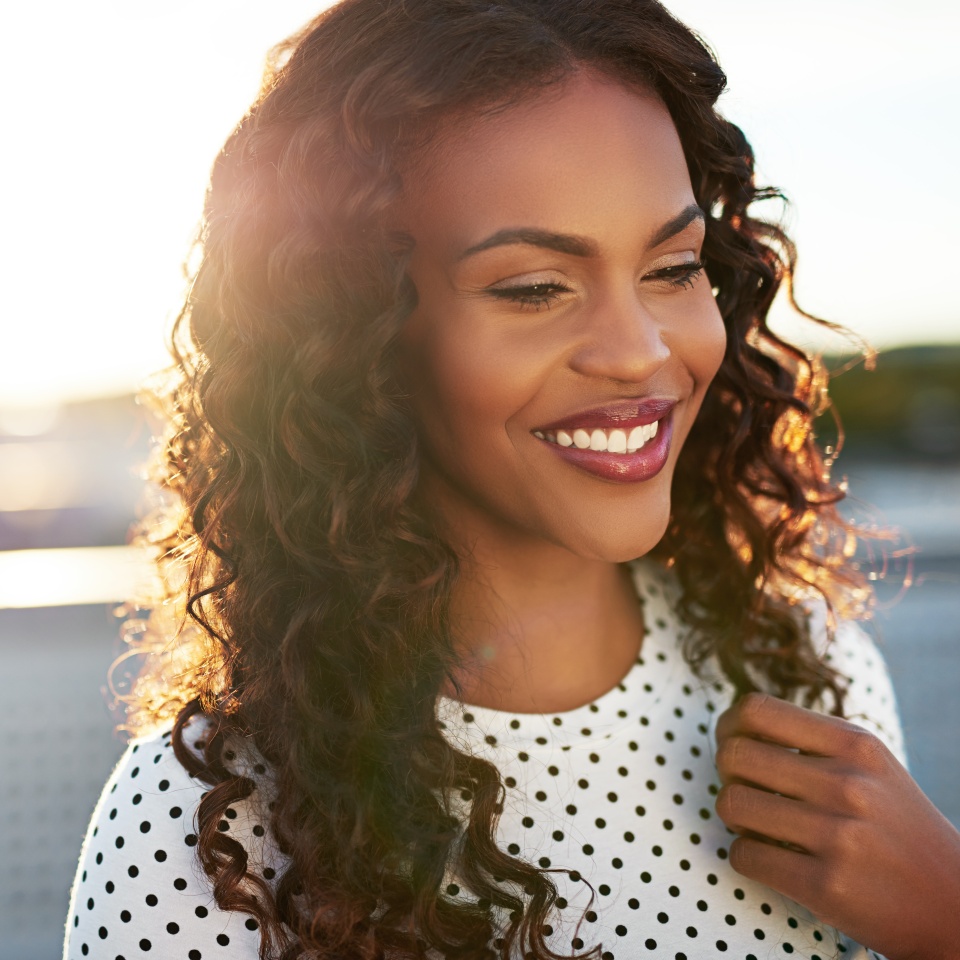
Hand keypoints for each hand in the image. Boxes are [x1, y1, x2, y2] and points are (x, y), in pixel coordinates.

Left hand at [713, 692, 959, 959]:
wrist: (952, 904)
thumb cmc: (893, 826)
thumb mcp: (868, 766)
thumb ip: (812, 739)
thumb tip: (734, 722)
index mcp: (854, 744)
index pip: (756, 709)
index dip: (729, 725)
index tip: (733, 743)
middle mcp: (847, 783)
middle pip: (734, 755)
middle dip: (727, 773)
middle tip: (745, 789)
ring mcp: (838, 835)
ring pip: (731, 804)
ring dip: (734, 817)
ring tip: (758, 826)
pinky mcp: (826, 886)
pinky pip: (743, 855)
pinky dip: (745, 858)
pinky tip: (772, 859)